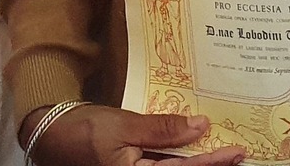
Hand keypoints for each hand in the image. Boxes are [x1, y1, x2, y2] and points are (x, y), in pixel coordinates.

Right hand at [26, 105, 245, 165]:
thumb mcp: (123, 127)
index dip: (212, 163)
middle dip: (210, 164)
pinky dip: (178, 155)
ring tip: (222, 148)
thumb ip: (162, 130)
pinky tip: (192, 144)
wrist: (51, 134)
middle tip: (239, 153)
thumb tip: (199, 126)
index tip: (237, 153)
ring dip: (196, 160)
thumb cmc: (84, 130)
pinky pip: (160, 163)